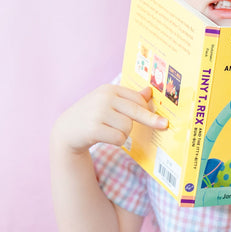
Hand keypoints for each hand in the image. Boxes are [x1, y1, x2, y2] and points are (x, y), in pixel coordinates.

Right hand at [52, 84, 167, 153]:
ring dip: (124, 133)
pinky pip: (119, 138)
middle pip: (137, 111)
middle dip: (151, 120)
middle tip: (164, 125)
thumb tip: (148, 92)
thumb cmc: (92, 115)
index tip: (160, 118)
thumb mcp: (108, 102)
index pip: (137, 99)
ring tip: (110, 130)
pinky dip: (117, 142)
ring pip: (128, 127)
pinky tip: (106, 138)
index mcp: (109, 89)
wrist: (66, 130)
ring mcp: (98, 113)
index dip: (148, 110)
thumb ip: (128, 98)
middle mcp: (104, 98)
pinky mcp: (94, 129)